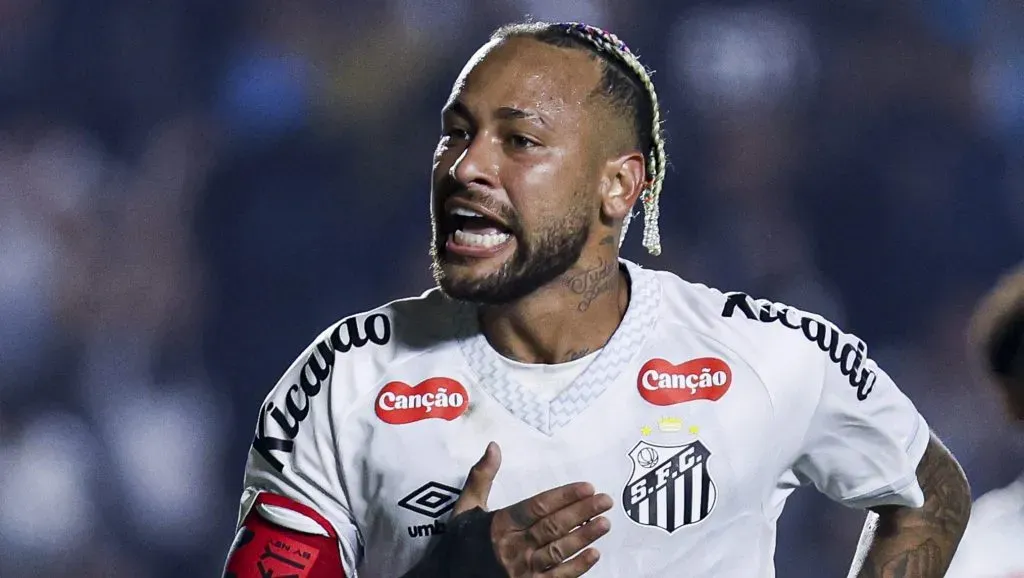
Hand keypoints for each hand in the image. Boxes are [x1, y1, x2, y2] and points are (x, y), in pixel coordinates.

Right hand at [451, 442, 612, 576]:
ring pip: (558, 551)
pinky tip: (594, 554)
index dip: (564, 496)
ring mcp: (521, 571)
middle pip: (553, 527)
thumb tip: (494, 446)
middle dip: (582, 512)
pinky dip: (577, 567)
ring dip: (584, 536)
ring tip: (605, 523)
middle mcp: (511, 547)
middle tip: (606, 500)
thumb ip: (481, 477)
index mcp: (499, 524)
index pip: (537, 506)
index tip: (587, 487)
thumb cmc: (460, 543)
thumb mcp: (465, 508)